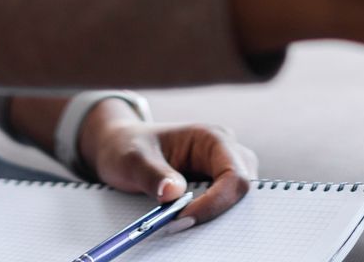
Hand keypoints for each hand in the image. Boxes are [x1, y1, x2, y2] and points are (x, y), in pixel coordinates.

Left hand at [79, 102, 258, 227]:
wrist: (120, 146)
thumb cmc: (128, 146)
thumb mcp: (132, 158)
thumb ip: (152, 174)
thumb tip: (174, 194)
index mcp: (211, 137)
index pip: (233, 175)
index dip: (216, 202)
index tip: (183, 219)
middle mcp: (224, 151)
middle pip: (242, 189)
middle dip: (219, 212)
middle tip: (181, 226)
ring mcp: (223, 169)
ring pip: (237, 199)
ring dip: (215, 215)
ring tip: (181, 222)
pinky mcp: (216, 185)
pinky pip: (224, 205)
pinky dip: (209, 217)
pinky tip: (185, 221)